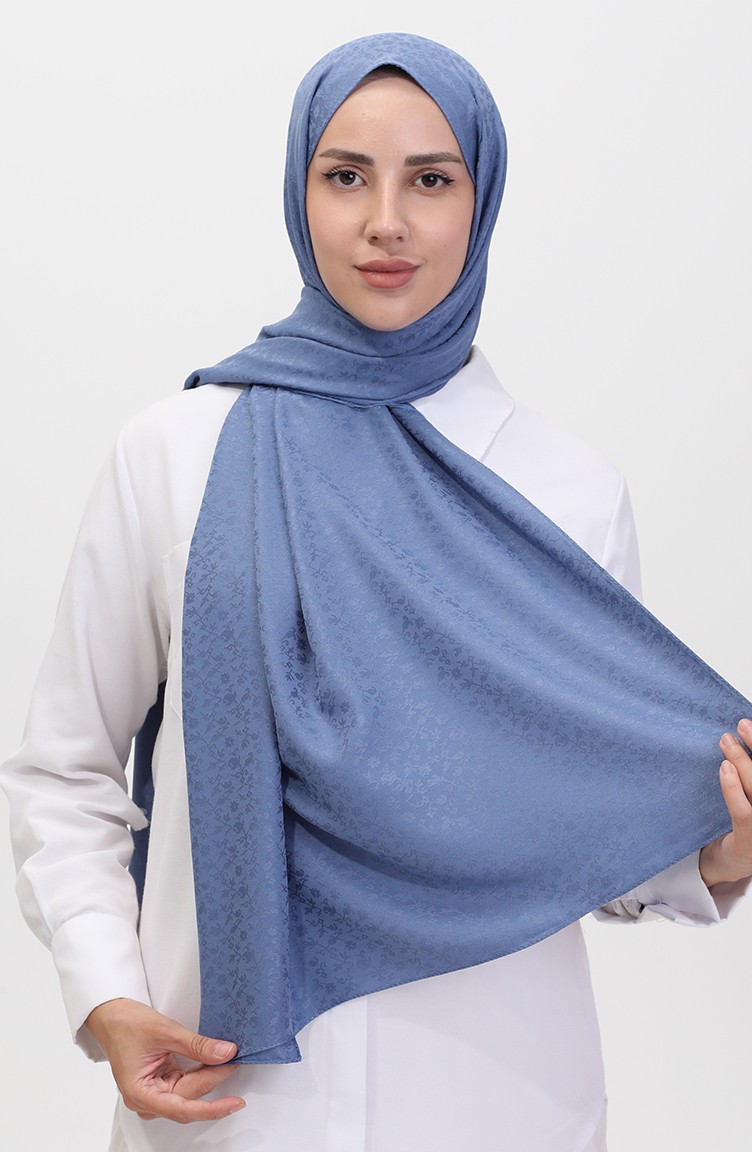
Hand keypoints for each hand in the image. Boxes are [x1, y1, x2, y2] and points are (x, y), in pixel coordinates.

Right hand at [84, 998, 245, 1123]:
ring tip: (227, 1060)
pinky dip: (199, 1072)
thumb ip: (197, 1046)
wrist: (111, 1015)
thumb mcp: (166, 1032)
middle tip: (235, 1060)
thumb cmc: (126, 1024)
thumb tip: (225, 1054)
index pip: (182, 1109)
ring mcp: (152, 1092)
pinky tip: (213, 1062)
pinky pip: (184, 1083)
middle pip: (188, 1098)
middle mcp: (145, 1099)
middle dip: (212, 1079)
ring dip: (207, 1077)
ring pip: (188, 1092)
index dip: (211, 1108)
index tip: (234, 1104)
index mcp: (140, 1093)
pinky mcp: (159, 1083)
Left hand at [699, 718, 751, 887]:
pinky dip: (732, 787)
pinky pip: (743, 811)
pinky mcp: (750, 842)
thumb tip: (744, 739)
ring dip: (742, 761)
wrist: (732, 861)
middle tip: (742, 725)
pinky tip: (724, 768)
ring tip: (726, 740)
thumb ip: (751, 775)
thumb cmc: (747, 821)